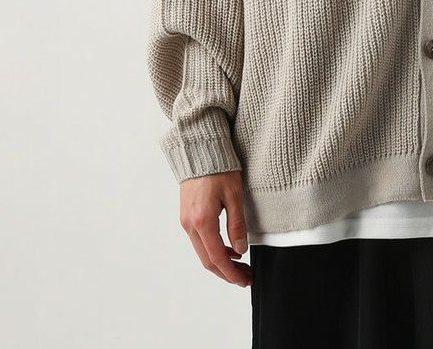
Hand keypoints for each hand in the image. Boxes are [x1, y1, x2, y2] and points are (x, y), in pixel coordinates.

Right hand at [179, 169, 252, 286]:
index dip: (231, 273)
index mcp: (202, 221)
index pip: (217, 258)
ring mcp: (186, 222)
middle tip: (246, 278)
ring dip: (221, 263)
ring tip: (241, 266)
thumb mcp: (234, 195)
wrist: (199, 151)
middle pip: (207, 260)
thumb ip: (237, 224)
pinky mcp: (187, 217)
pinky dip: (214, 250)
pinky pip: (200, 241)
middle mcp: (190, 225)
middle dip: (227, 273)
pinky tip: (230, 250)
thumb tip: (240, 251)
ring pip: (203, 252)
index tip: (244, 280)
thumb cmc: (219, 168)